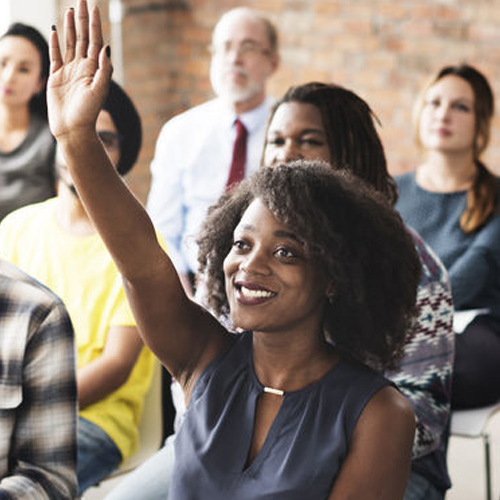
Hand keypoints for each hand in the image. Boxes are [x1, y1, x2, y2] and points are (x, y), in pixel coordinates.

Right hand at [47, 0, 111, 139]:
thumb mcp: (100, 90)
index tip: (93, 6)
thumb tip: (105, 46)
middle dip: (82, 19)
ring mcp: (69, 71)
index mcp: (94, 68)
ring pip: (70, 43)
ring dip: (70, 27)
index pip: (94, 40)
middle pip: (82, 37)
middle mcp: (82, 67)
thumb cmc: (88, 113)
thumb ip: (104, 69)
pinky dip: (55, 42)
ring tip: (70, 10)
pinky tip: (55, 30)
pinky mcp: (56, 76)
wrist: (73, 129)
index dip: (94, 24)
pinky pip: (55, 55)